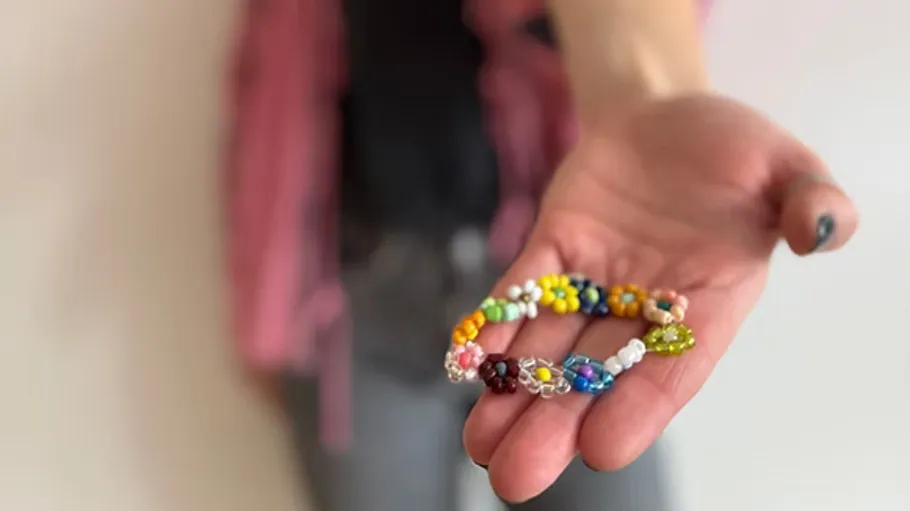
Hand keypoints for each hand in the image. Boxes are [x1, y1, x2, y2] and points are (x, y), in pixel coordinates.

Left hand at [462, 94, 857, 501]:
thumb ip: (807, 198)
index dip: (639, 408)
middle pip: (597, 374)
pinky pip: (521, 291)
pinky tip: (468, 362)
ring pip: (549, 345)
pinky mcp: (554, 249)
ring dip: (513, 392)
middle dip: (555, 424)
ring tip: (481, 442)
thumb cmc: (736, 148)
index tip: (601, 449)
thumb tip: (821, 228)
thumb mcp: (785, 166)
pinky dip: (496, 325)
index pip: (672, 367)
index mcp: (709, 303)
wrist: (670, 116)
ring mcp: (593, 281)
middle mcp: (644, 306)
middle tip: (515, 477)